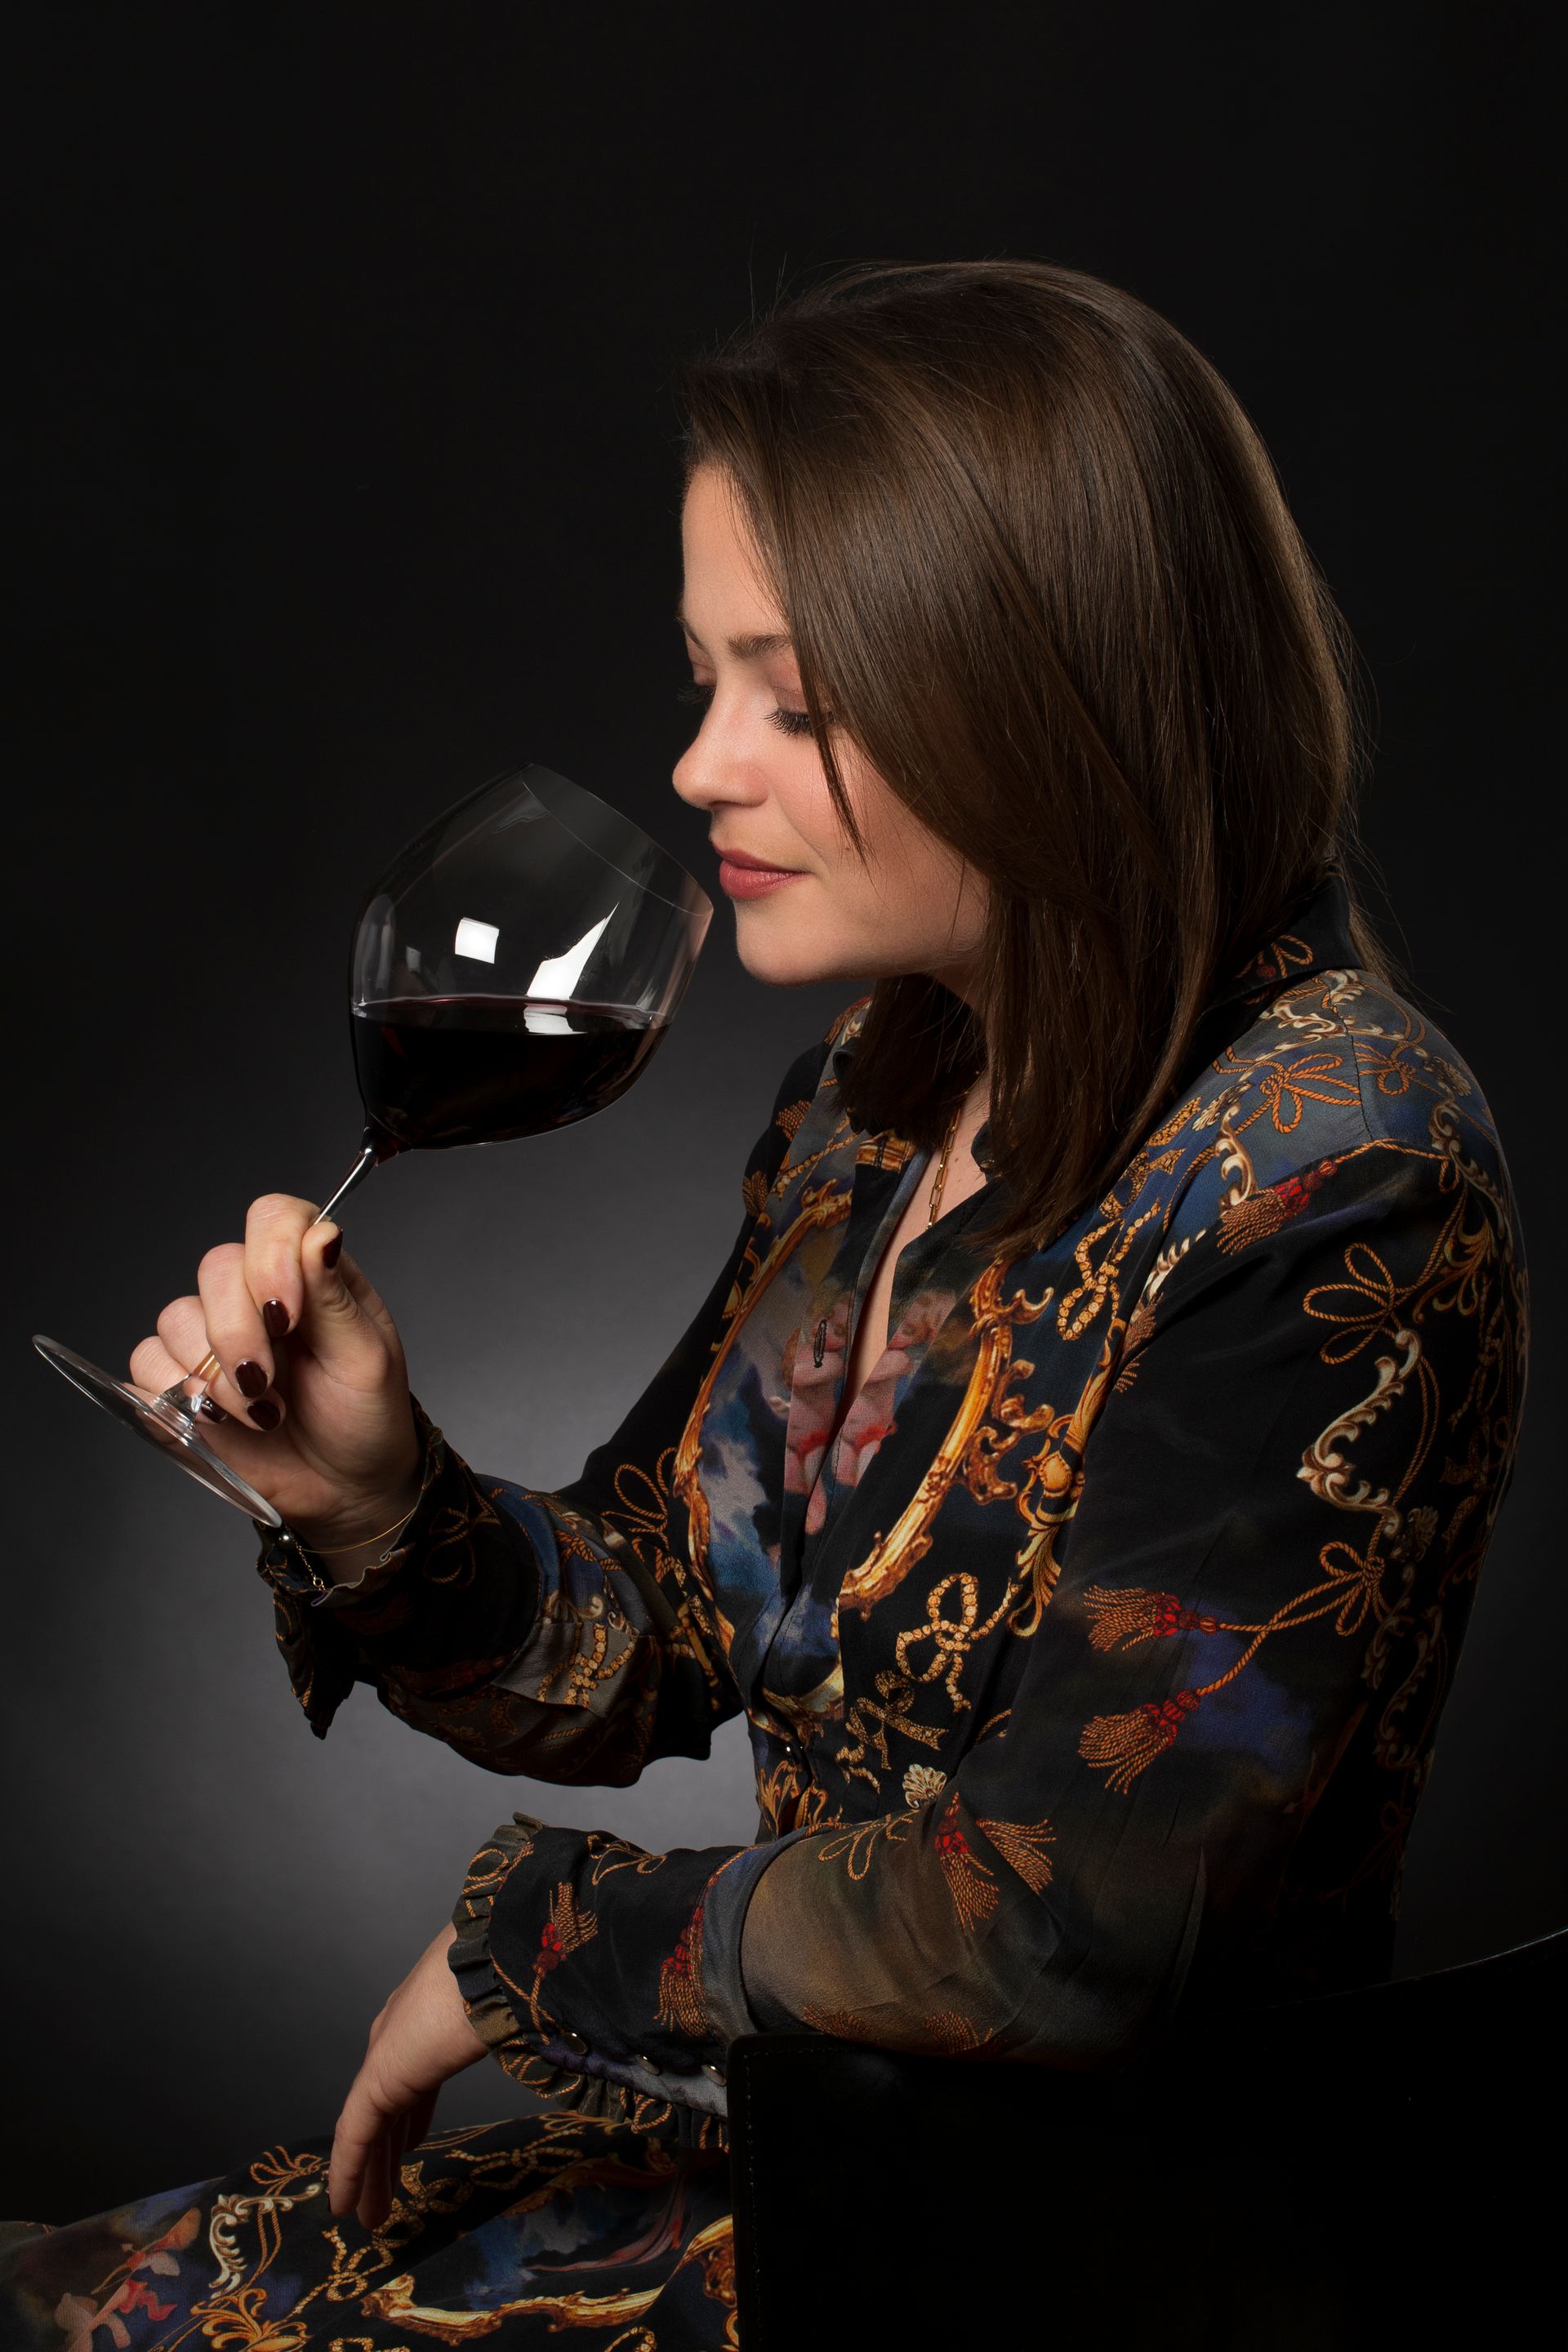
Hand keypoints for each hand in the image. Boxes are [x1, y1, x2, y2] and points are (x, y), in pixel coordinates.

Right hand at [129, 1194, 421, 1547]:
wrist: (346, 1488)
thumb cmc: (366, 1417)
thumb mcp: (367, 1359)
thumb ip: (335, 1297)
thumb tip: (322, 1234)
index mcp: (309, 1275)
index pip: (273, 1220)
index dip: (270, 1255)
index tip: (288, 1314)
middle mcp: (256, 1296)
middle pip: (215, 1269)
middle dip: (239, 1332)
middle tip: (269, 1383)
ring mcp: (214, 1338)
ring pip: (175, 1318)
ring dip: (215, 1375)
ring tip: (260, 1414)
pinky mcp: (181, 1382)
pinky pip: (147, 1366)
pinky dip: (178, 1396)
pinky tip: (221, 1422)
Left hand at [329, 1922, 487, 2231]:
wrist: (491, 1962)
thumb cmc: (510, 1978)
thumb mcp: (510, 2012)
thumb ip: (515, 2032)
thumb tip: (556, 2038)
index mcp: (425, 2020)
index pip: (411, 2079)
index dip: (409, 2116)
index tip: (410, 2143)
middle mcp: (398, 2038)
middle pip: (387, 2111)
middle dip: (386, 2154)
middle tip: (384, 2194)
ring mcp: (384, 2059)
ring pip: (369, 2132)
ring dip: (369, 2175)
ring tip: (369, 2216)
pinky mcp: (376, 2082)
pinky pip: (355, 2138)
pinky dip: (349, 2173)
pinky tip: (346, 2205)